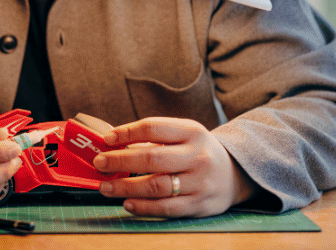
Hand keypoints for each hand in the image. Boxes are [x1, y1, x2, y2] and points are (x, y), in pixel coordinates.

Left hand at [92, 117, 257, 217]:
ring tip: (106, 186)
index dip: (127, 132)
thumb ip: (155, 138)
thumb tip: (114, 144)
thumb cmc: (198, 152)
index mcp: (192, 132)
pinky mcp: (199, 205)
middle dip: (120, 161)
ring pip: (157, 186)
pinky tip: (127, 203)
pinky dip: (144, 207)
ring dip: (126, 187)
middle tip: (100, 163)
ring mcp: (200, 182)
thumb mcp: (184, 135)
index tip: (108, 139)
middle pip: (152, 158)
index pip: (154, 128)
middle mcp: (198, 156)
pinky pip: (167, 208)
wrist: (234, 175)